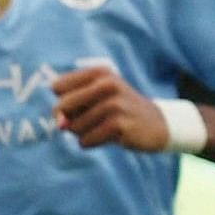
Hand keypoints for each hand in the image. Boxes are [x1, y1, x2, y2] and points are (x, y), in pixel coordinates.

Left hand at [52, 63, 175, 152]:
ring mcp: (115, 104)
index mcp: (99, 72)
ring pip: (74, 126)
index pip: (56, 87)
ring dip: (83, 133)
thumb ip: (68, 108)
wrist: (158, 124)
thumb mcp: (95, 99)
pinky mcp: (120, 124)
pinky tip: (109, 137)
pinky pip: (86, 140)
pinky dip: (91, 142)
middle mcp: (107, 84)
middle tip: (88, 120)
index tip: (78, 105)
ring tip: (103, 127)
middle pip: (62, 105)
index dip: (62, 100)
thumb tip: (60, 125)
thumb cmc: (117, 111)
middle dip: (68, 119)